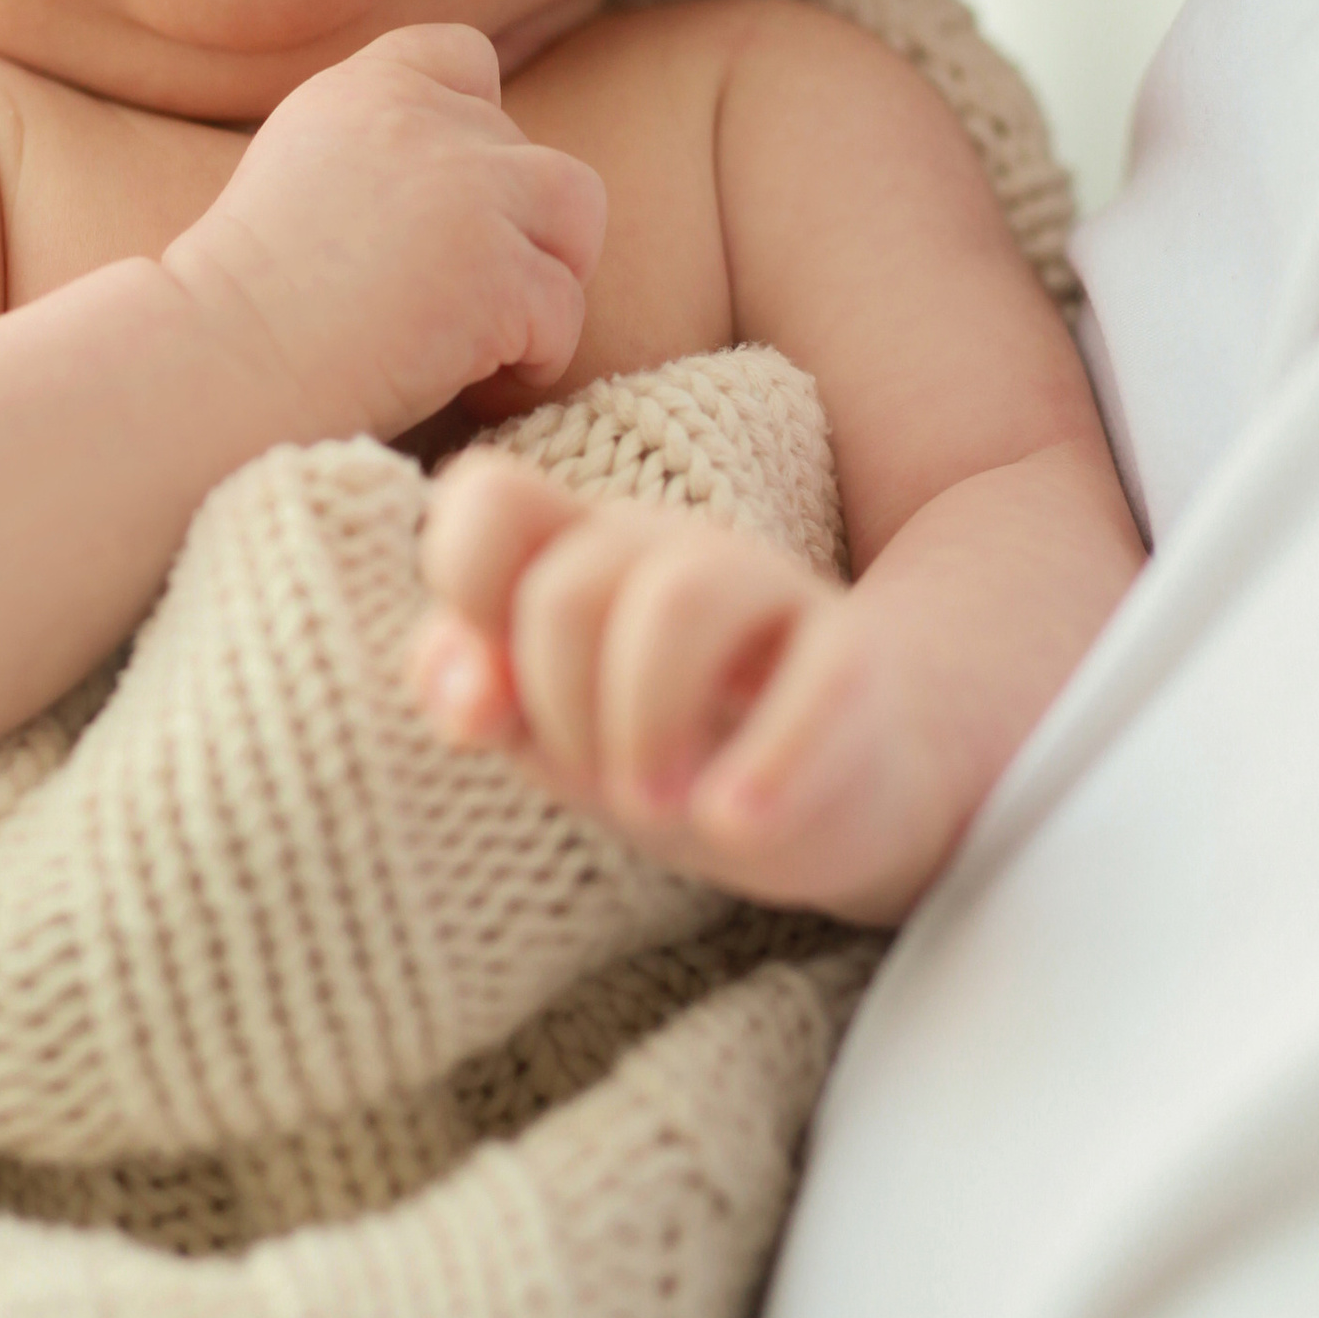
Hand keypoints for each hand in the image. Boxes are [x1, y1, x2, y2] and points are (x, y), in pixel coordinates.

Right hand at [166, 26, 605, 445]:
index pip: (465, 56)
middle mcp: (425, 122)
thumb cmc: (240, 303)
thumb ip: (374, 148)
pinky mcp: (500, 275)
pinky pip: (564, 311)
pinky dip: (532, 359)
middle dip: (512, 229)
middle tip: (459, 301)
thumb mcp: (294, 170)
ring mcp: (470, 193)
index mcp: (363, 91)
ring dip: (550, 276)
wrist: (219, 364)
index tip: (448, 203)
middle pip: (530, 153)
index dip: (477, 126)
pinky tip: (476, 387)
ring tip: (497, 335)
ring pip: (576, 210)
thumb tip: (458, 182)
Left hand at [411, 460, 963, 922]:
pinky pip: (816, 682)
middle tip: (599, 785)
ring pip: (676, 602)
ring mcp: (766, 591)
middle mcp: (667, 550)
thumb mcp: (547, 732)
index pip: (489, 495)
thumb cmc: (668, 744)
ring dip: (642, 725)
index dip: (463, 582)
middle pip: (569, 589)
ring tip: (654, 808)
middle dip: (562, 708)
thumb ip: (476, 695)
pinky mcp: (855, 659)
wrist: (835, 785)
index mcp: (576, 550)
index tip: (493, 696)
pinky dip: (766, 762)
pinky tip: (733, 822)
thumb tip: (465, 696)